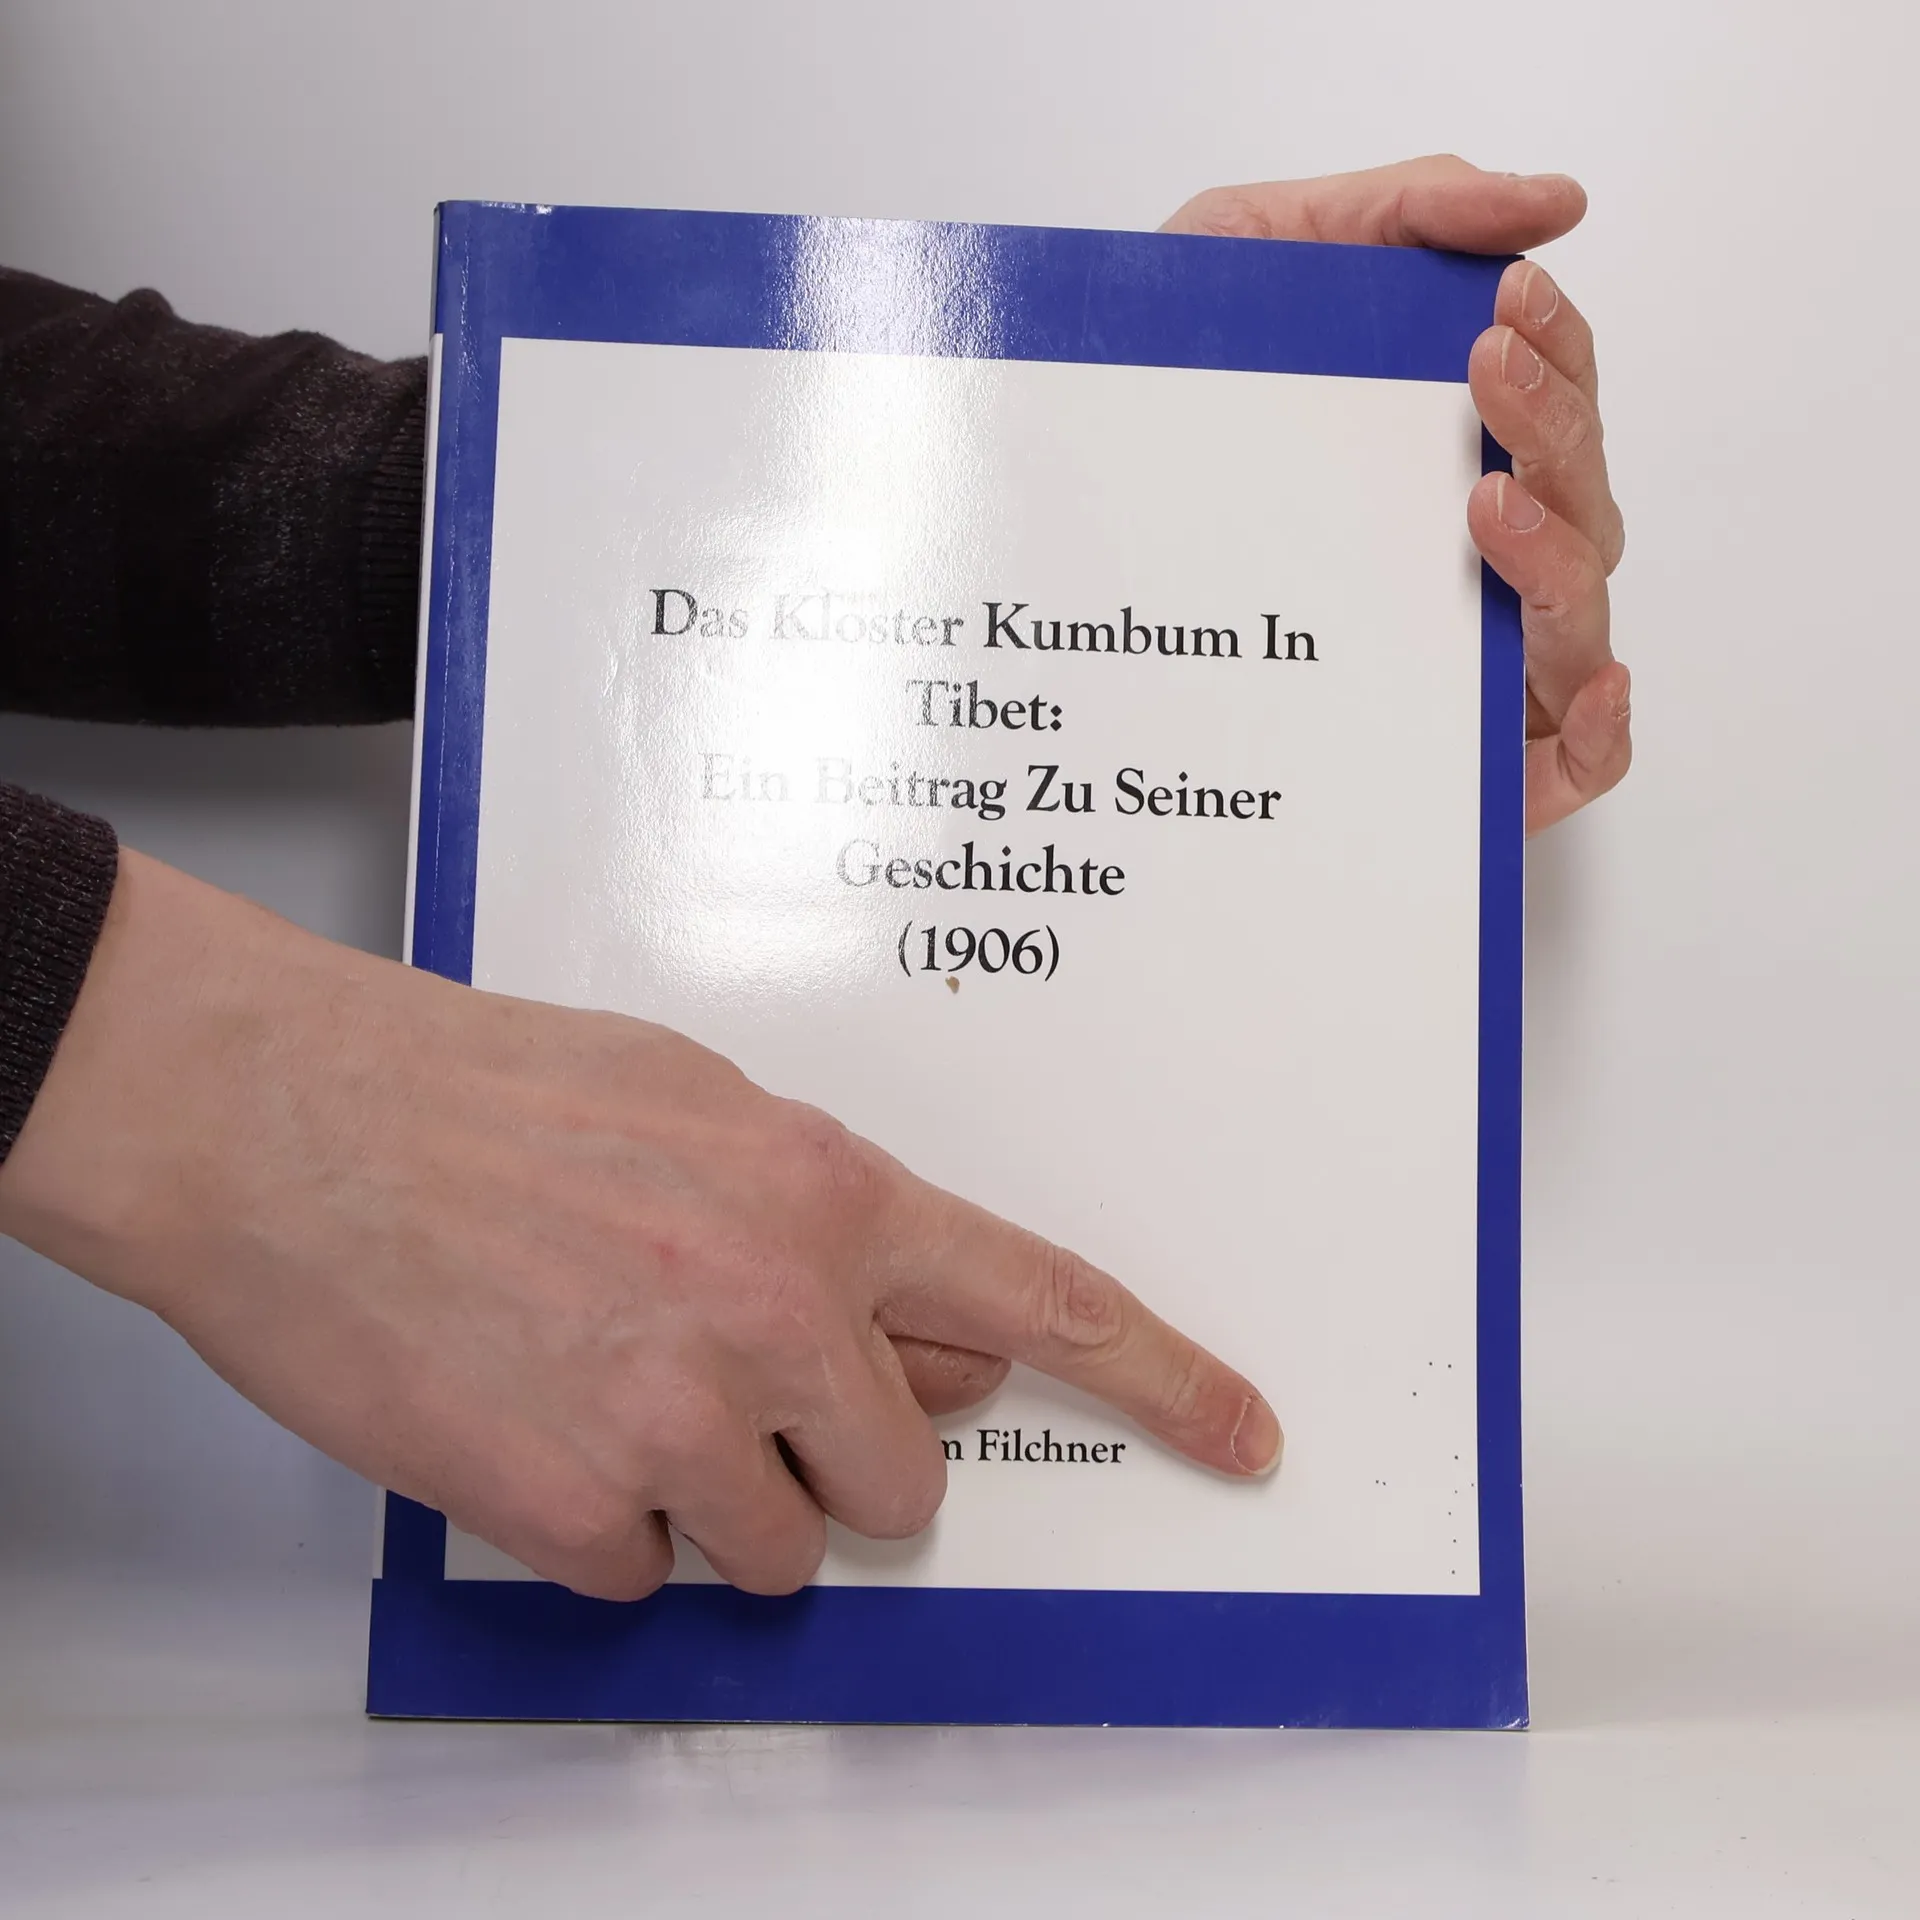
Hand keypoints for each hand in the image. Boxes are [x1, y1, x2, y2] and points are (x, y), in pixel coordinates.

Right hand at [0, 852, 1279, 1599]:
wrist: (291, 1119)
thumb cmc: (487, 1091)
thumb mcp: (699, 1108)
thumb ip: (828, 1224)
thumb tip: (927, 1339)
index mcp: (821, 1193)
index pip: (1041, 1300)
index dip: (1160, 1377)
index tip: (1238, 1435)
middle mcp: (773, 1305)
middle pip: (902, 1477)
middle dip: (834, 1456)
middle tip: (724, 1383)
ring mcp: (673, 1412)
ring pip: (775, 1549)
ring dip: (709, 1498)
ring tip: (603, 1383)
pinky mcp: (566, 1502)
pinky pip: (641, 1575)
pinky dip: (598, 1524)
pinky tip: (531, 1419)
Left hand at [1164, 155, 1630, 833]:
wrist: (1035, 523)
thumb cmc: (1149, 402)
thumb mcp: (1251, 257)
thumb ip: (1400, 208)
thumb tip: (1553, 203)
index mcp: (1446, 454)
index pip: (1557, 404)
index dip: (1558, 347)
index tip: (1507, 295)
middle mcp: (1474, 558)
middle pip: (1584, 502)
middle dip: (1554, 426)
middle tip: (1485, 366)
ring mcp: (1472, 662)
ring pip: (1581, 616)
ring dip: (1560, 552)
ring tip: (1487, 502)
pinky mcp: (1457, 764)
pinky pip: (1576, 765)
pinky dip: (1605, 729)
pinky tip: (1589, 685)